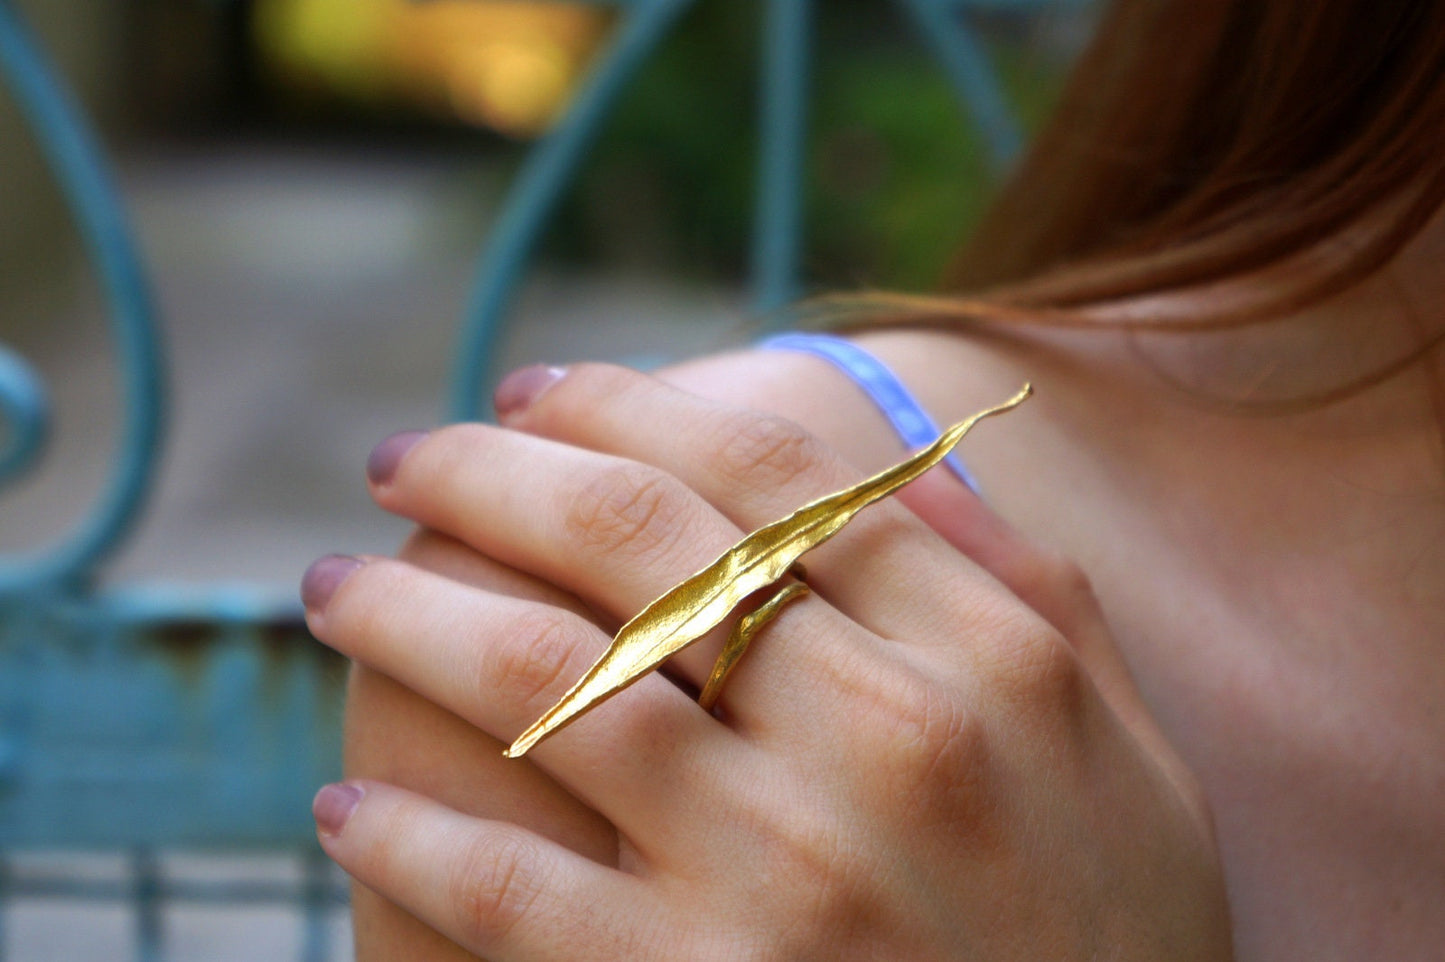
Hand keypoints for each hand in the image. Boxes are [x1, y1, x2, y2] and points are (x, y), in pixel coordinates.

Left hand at [305, 364, 1231, 959]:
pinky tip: (340, 807)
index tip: (532, 389)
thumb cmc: (1110, 939)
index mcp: (988, 658)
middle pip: (635, 535)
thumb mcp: (1126, 751)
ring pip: (540, 678)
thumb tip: (911, 464)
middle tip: (399, 455)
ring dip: (401, 614)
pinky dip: (403, 837)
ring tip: (330, 589)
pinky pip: (508, 889)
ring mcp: (788, 872)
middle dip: (485, 470)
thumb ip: (1034, 594)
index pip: (772, 469)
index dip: (628, 404)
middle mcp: (889, 739)